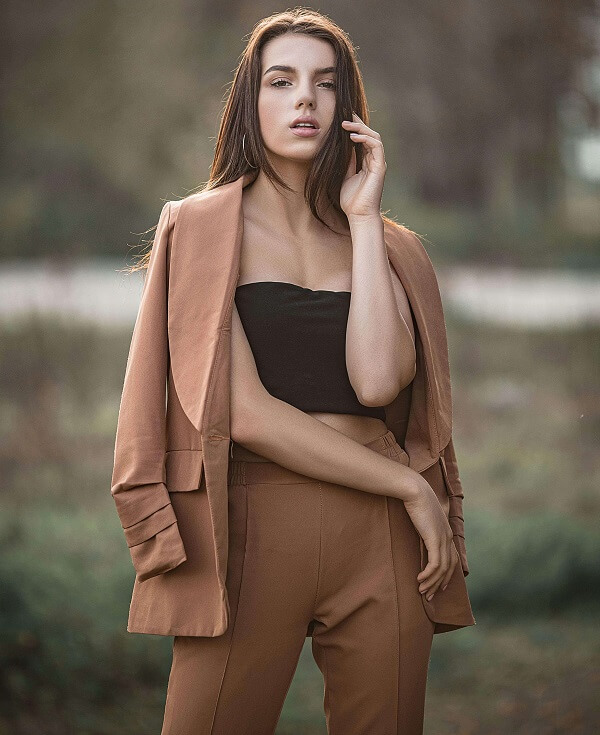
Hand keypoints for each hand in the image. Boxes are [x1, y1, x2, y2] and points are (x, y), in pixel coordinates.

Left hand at [339, 112, 386, 219]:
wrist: (359, 215)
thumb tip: (342, 147)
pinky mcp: (380, 167)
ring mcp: (378, 163)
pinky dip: (365, 138)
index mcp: (366, 162)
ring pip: (374, 137)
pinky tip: (353, 136)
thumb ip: (346, 162)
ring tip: (345, 124)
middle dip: (357, 123)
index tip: (341, 119)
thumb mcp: (344, 176)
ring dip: (360, 128)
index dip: (354, 127)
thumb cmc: (351, 201)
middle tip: (344, 114)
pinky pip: (376, 146)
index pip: (362, 139)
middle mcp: (374, 160)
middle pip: (369, 135)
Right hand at [401, 476, 459, 600]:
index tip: (439, 586)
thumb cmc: (413, 498)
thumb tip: (416, 529)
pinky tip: (420, 580)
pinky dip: (429, 575)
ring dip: (432, 583)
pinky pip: (435, 565)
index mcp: (445, 531)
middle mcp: (448, 536)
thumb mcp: (421, 514)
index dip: (447, 575)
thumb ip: (422, 524)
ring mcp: (443, 538)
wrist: (413, 489)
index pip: (452, 559)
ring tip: (422, 592)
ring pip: (442, 569)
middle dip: (440, 584)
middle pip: (449, 567)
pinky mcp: (435, 539)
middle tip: (430, 596)